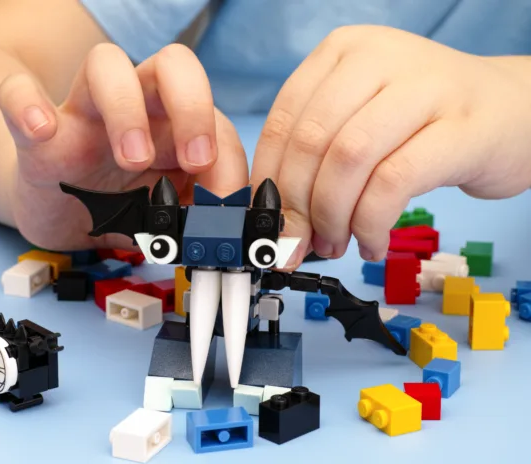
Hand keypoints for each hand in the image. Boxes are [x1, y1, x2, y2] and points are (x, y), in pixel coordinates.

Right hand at [0, 43, 247, 249]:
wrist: (61, 214)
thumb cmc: (118, 207)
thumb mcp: (165, 216)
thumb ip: (196, 215)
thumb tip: (230, 229)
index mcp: (173, 126)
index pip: (215, 120)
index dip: (229, 160)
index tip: (227, 206)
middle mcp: (134, 107)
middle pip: (173, 65)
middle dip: (193, 108)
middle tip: (195, 161)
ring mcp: (83, 112)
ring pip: (105, 63)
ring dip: (126, 109)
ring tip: (132, 161)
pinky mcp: (35, 131)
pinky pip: (17, 93)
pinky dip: (27, 105)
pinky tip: (42, 130)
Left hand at [252, 25, 530, 266]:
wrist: (512, 111)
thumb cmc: (425, 123)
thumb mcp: (360, 121)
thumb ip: (317, 158)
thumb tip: (277, 220)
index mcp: (343, 51)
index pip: (284, 120)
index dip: (268, 179)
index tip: (266, 221)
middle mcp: (378, 58)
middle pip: (312, 142)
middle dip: (296, 206)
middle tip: (299, 244)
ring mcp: (424, 87)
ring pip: (348, 160)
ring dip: (332, 218)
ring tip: (336, 244)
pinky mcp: (460, 128)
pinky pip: (393, 183)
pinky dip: (371, 223)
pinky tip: (371, 242)